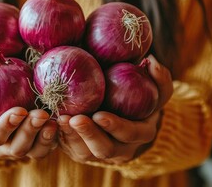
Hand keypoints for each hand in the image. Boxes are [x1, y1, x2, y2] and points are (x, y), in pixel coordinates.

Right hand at [0, 106, 57, 159]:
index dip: (6, 126)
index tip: (19, 111)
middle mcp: (2, 146)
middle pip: (16, 147)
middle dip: (29, 132)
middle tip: (41, 114)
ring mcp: (21, 147)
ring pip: (34, 151)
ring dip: (45, 137)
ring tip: (53, 121)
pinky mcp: (37, 144)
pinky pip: (47, 147)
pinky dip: (55, 137)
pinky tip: (62, 122)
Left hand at [57, 54, 172, 164]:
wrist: (128, 117)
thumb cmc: (143, 99)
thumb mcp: (157, 90)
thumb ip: (159, 78)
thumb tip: (151, 60)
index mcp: (140, 133)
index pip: (129, 134)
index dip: (115, 126)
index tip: (99, 114)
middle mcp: (120, 148)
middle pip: (104, 149)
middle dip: (89, 135)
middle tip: (75, 118)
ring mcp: (99, 152)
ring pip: (83, 152)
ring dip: (70, 135)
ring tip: (60, 118)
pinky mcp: (80, 150)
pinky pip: (69, 147)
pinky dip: (60, 134)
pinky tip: (52, 119)